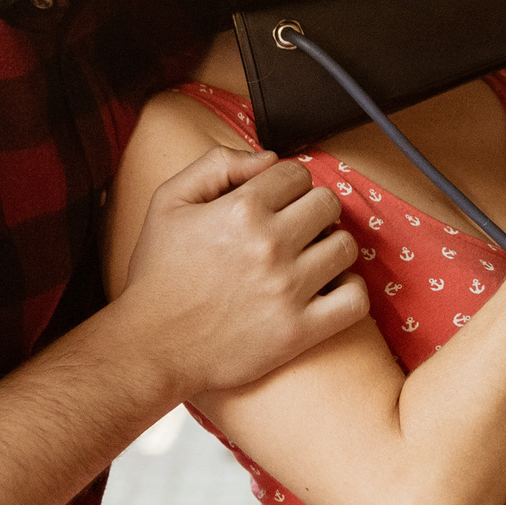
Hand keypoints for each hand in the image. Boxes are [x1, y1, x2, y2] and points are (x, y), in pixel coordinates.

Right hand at [111, 148, 368, 397]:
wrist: (151, 346)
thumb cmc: (158, 277)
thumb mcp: (168, 202)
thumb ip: (216, 164)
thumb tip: (269, 158)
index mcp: (241, 209)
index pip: (298, 174)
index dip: (288, 184)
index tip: (278, 202)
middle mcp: (270, 245)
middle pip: (328, 205)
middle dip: (312, 210)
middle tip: (294, 228)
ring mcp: (288, 289)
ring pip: (345, 247)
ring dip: (330, 247)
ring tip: (308, 258)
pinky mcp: (299, 331)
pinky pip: (354, 299)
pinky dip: (350, 290)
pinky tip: (328, 288)